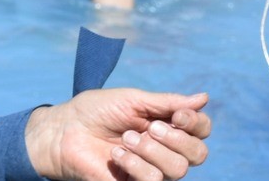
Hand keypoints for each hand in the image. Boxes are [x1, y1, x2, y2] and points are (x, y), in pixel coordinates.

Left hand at [26, 89, 211, 180]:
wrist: (64, 130)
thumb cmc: (96, 111)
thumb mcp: (133, 100)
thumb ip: (168, 102)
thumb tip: (204, 98)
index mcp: (168, 126)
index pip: (202, 130)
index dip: (196, 124)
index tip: (177, 115)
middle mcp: (165, 150)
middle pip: (198, 154)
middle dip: (177, 139)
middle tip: (148, 128)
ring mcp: (151, 169)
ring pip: (177, 170)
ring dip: (151, 151)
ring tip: (126, 139)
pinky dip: (135, 165)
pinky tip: (117, 154)